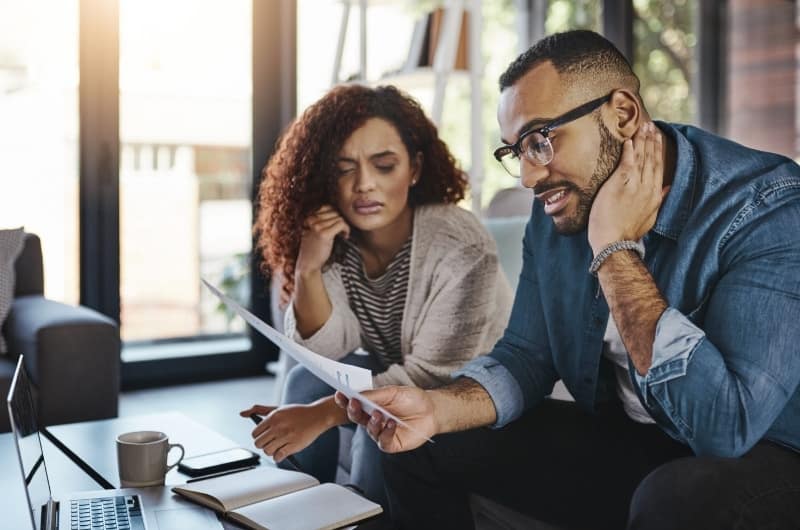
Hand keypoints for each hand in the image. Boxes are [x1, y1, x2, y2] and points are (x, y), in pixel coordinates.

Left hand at [239, 403, 328, 462]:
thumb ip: (258, 409)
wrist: (317, 416)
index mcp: (273, 417)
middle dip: (264, 444)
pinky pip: (278, 457)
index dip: (259, 436)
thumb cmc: (296, 413)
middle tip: (271, 441)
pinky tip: (283, 450)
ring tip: (278, 446)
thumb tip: (242, 413)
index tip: (265, 435)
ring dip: (271, 450)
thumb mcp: (277, 408)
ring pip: (267, 451)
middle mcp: (278, 426)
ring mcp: (286, 437)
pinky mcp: (293, 446)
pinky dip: (279, 456)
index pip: (255, 433)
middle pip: (259, 443)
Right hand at [295, 206, 349, 275]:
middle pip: (334, 211)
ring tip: (342, 235)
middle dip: (341, 221)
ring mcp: (317, 226)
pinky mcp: (323, 234)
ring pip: (339, 218)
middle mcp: (311, 219)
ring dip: (344, 227)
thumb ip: (323, 220)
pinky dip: (346, 230)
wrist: (308, 264)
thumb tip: (340, 210)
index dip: (335, 215)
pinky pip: (341, 224)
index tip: (337, 225)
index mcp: (308, 217)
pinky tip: (344, 237)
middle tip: (341, 231)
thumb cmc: (314, 248)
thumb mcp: (316, 230)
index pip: (327, 207)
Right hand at [334, 386, 436, 452]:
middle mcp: (373, 419)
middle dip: (353, 410)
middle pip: (357, 417)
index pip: (353, 403)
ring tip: (380, 414)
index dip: (344, 400)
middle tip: (354, 403)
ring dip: (372, 422)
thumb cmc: (412, 399)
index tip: (339, 394)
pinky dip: (386, 432)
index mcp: (371, 405)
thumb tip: (357, 395)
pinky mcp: (390, 443)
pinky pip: (383, 441)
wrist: (431, 410)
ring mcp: (381, 432)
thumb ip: (375, 395)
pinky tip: (392, 424)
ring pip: (369, 430)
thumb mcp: (393, 392)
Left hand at [588, 121, 666, 253]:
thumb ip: (660, 199)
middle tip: (651, 125)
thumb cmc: (627, 233)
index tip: (658, 137)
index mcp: (655, 195)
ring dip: (642, 140)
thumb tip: (668, 187)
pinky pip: (626, 163)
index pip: (659, 167)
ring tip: (643, 126)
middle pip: (652, 159)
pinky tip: (629, 140)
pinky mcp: (620, 185)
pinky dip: (628, 151)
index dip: (658, 150)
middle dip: (652, 140)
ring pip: (641, 158)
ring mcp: (634, 186)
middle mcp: (647, 188)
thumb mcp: (650, 217)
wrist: (614, 243)